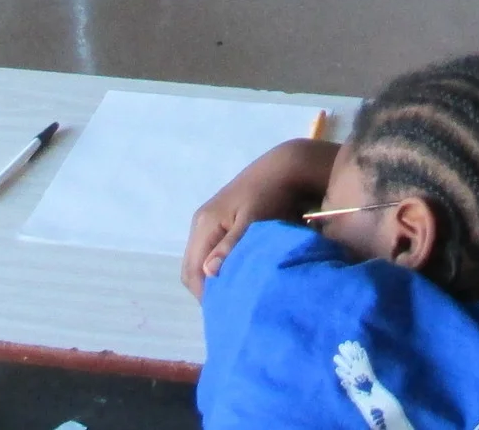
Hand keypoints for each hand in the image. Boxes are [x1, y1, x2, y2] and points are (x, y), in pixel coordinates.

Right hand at [181, 139, 336, 296]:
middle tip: (232, 307)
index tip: (227, 311)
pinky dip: (220, 266)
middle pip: (192, 268)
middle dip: (207, 289)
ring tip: (236, 294)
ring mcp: (210, 221)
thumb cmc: (271, 195)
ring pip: (202, 260)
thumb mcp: (254, 221)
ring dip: (215, 279)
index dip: (205, 295)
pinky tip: (238, 274)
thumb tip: (209, 273)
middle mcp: (201, 223)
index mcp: (204, 224)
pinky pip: (212, 251)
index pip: (192, 271)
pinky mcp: (222, 220)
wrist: (285, 167)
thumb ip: (232, 246)